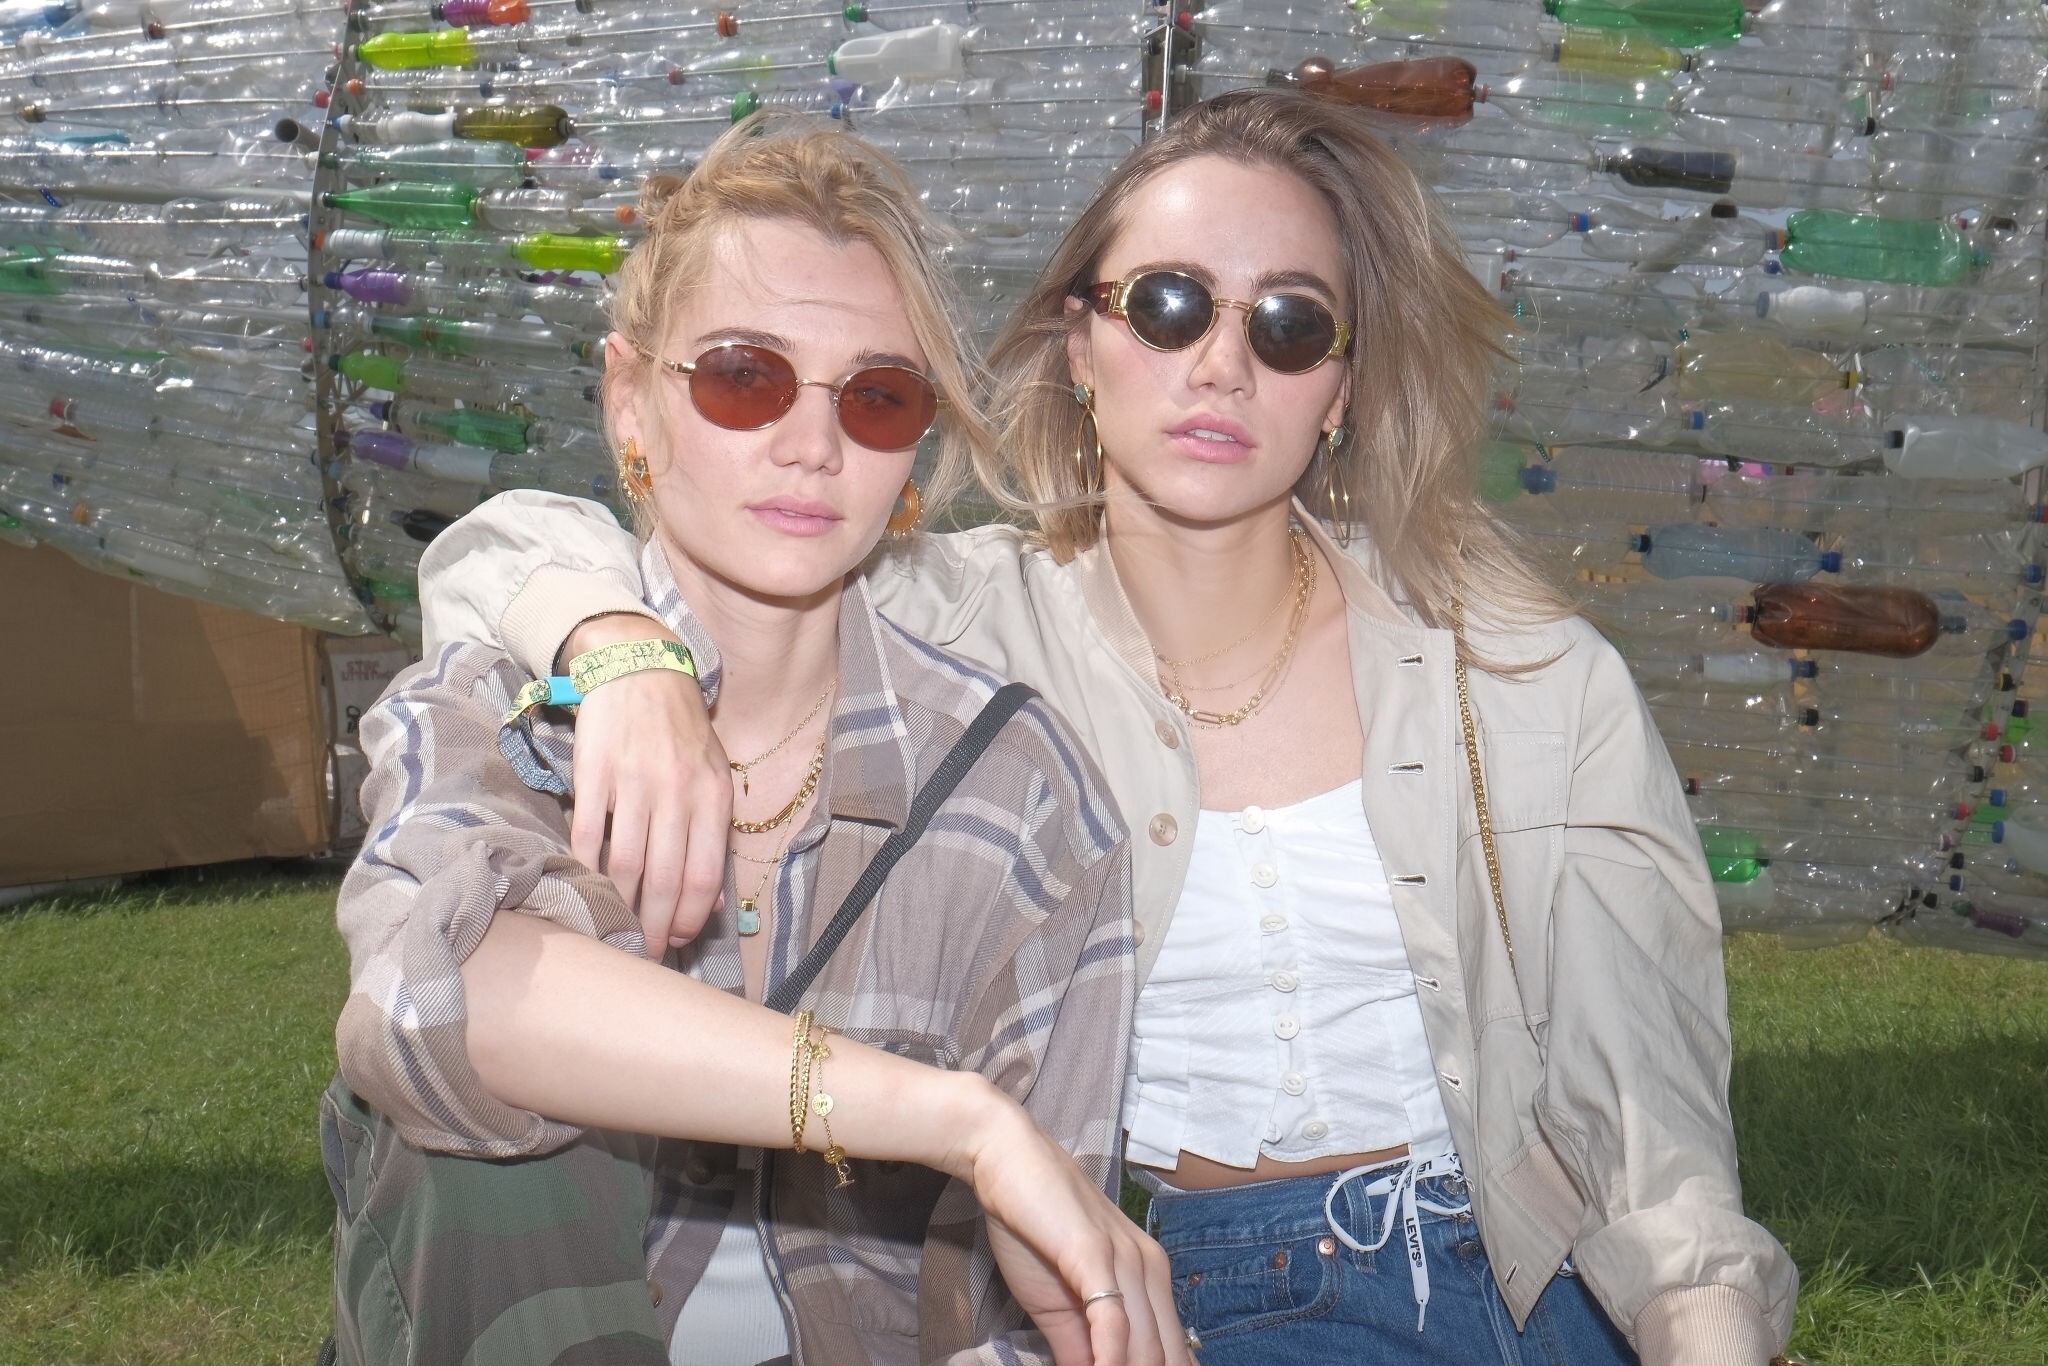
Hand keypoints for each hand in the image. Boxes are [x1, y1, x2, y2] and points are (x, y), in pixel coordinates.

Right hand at [563, 615, 730, 954]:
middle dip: (656, 927)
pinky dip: (586, 869)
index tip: (680, 941)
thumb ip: (714, 832)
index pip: (705, 876)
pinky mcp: (595, 774)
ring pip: (627, 865)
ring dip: (622, 907)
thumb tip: (712, 899)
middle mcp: (677, 793)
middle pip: (666, 880)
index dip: (691, 918)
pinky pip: (588, 835)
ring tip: (618, 931)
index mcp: (713, 796)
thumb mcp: (715, 775)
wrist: (640, 670)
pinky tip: (587, 888)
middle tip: (646, 953)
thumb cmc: (682, 731)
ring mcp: (634, 783)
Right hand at [951, 1098, 1188, 1365]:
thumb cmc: (1032, 1223)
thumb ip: (1080, 1346)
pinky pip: (1114, 1321)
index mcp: (1151, 1278)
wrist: (1005, 1157)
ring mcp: (1127, 1261)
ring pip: (1147, 1348)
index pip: (1172, 1354)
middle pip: (1167, 1357)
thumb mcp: (1059, 1300)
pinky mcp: (1095, 1254)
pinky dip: (1113, 1361)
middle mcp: (1151, 1270)